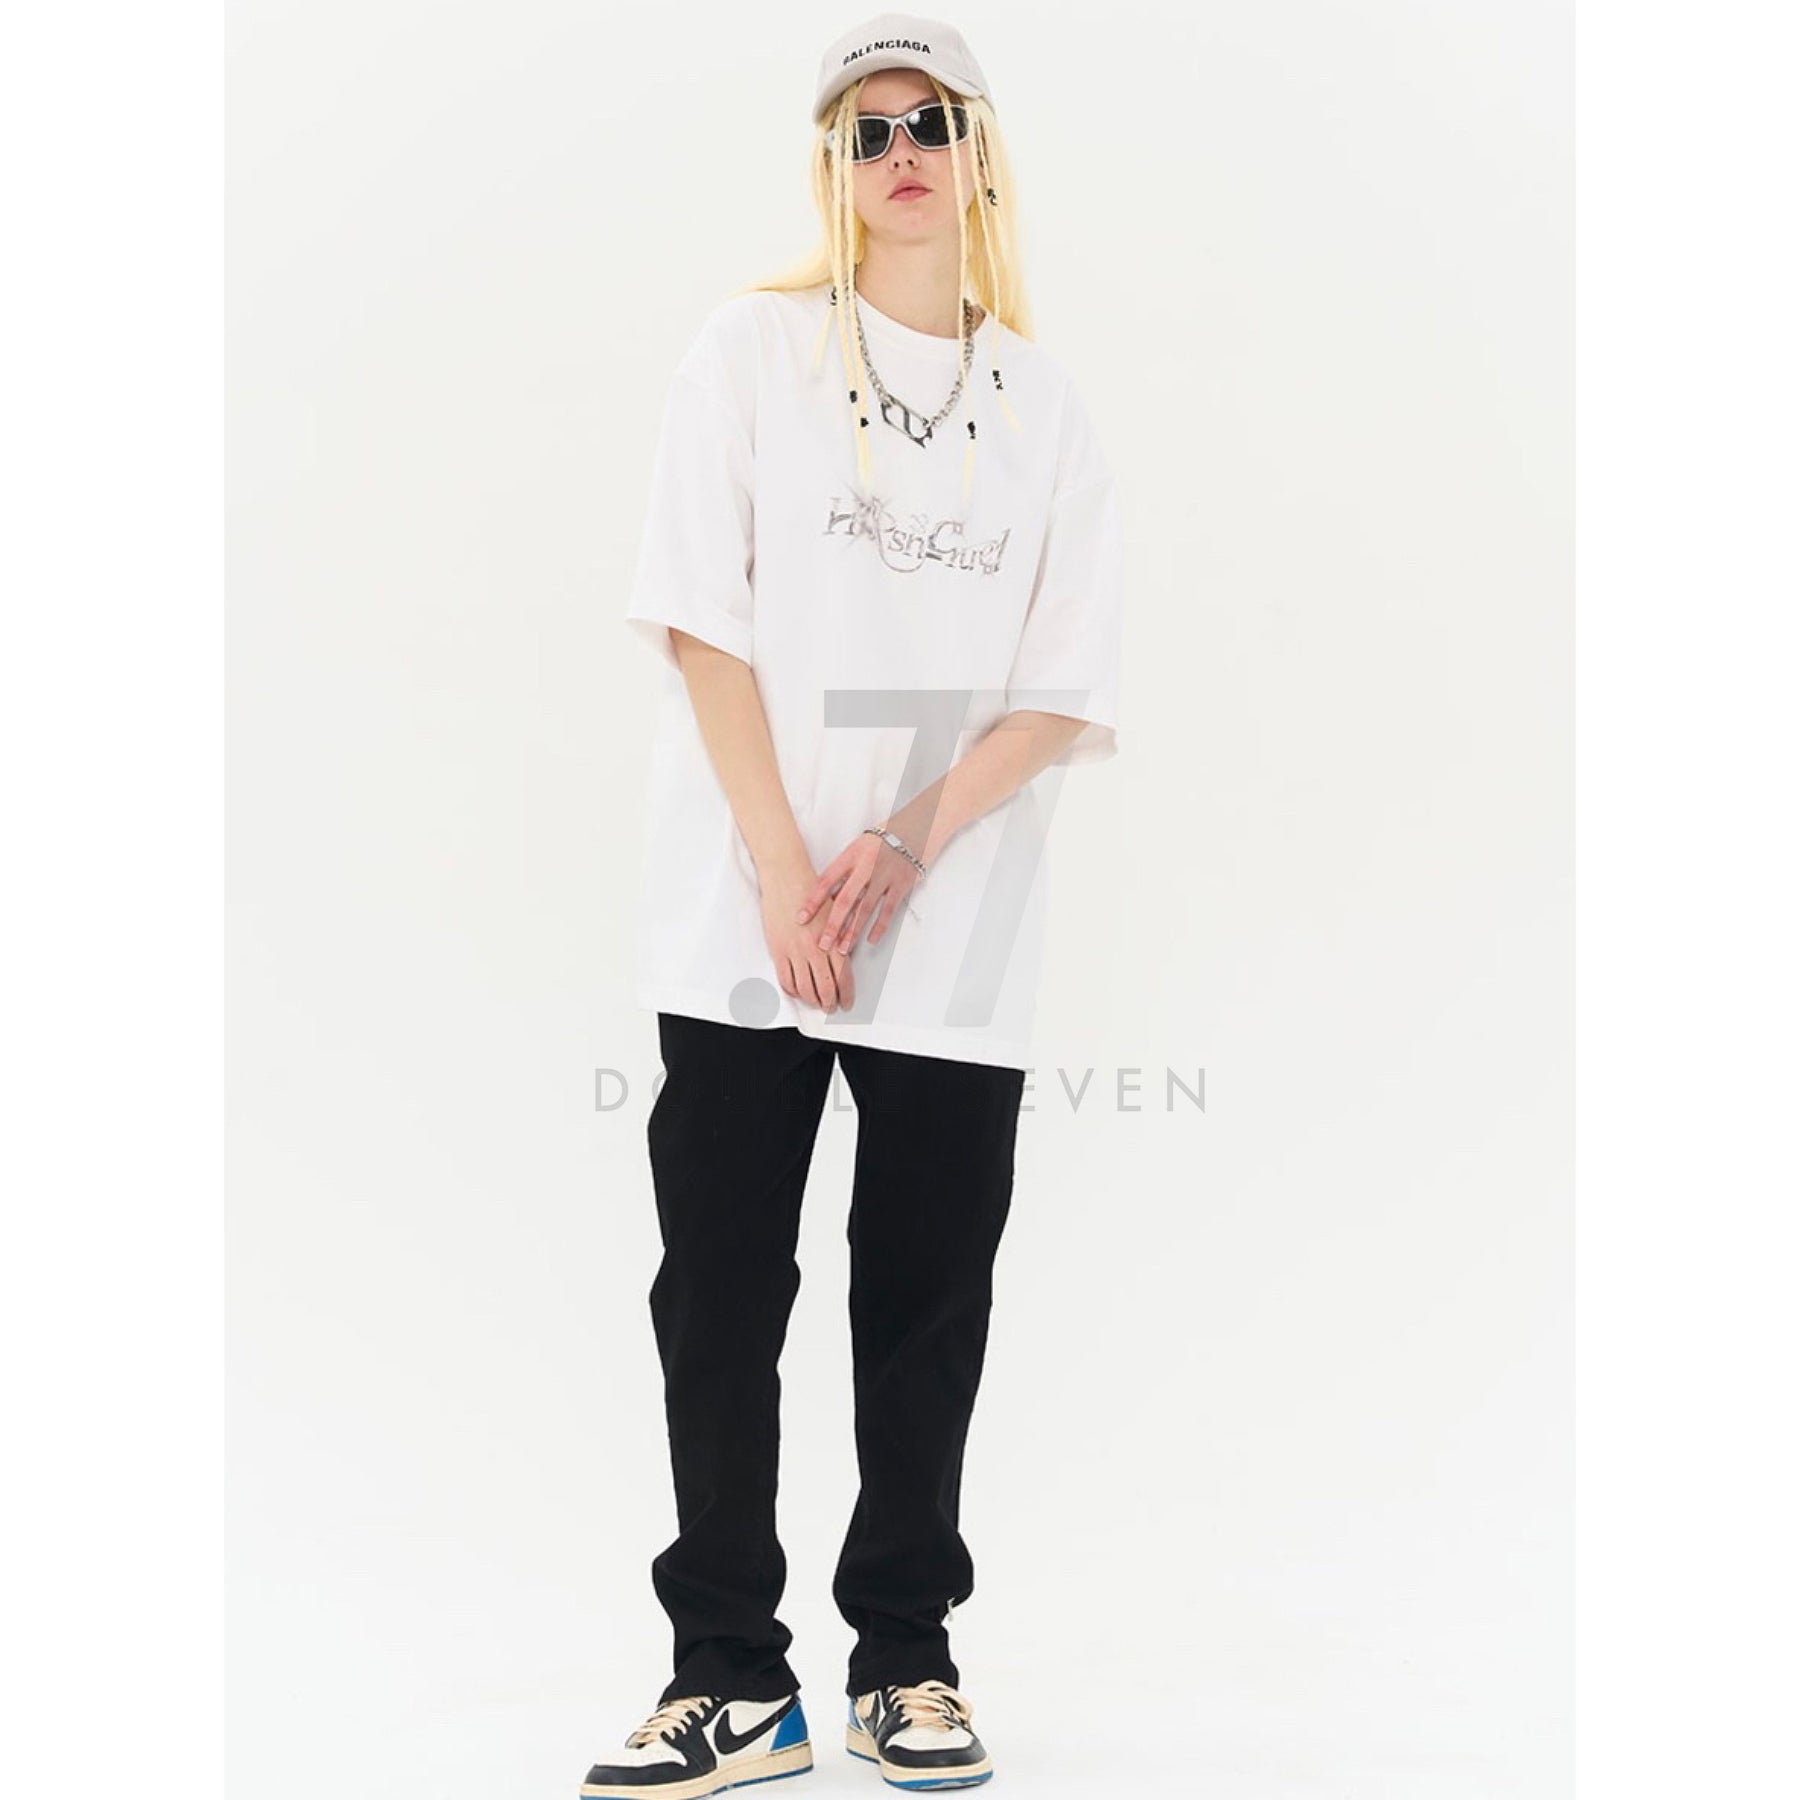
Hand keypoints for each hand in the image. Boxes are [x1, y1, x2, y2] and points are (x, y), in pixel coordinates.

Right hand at [759, 864, 854, 1012]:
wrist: (787, 877)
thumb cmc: (811, 890)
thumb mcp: (835, 913)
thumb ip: (840, 936)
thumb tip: (845, 958)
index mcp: (832, 940)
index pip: (843, 977)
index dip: (846, 994)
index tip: (846, 1002)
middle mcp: (815, 949)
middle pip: (825, 987)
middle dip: (830, 1002)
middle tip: (831, 1007)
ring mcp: (795, 951)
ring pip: (805, 988)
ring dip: (812, 1000)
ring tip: (815, 1003)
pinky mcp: (778, 950)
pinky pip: (785, 979)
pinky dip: (792, 991)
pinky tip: (796, 992)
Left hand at [797, 830, 921, 956]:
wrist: (916, 828)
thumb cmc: (883, 840)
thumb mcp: (858, 847)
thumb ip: (845, 869)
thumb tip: (827, 898)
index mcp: (851, 855)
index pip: (827, 880)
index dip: (813, 901)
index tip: (801, 918)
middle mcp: (866, 866)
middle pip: (845, 899)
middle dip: (832, 924)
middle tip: (822, 944)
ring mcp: (885, 876)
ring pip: (865, 908)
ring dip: (853, 931)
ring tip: (843, 948)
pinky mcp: (902, 884)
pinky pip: (889, 909)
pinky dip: (880, 926)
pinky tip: (871, 940)